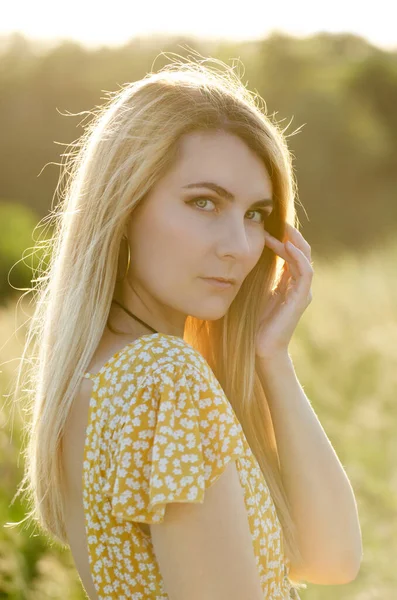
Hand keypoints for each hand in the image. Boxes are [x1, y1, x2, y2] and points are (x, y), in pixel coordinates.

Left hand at [255, 223, 313, 359]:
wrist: (260, 349)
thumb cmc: (253, 324)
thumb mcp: (250, 292)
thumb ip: (251, 276)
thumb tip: (235, 257)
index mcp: (287, 283)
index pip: (290, 254)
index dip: (281, 239)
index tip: (266, 227)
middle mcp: (297, 286)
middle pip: (300, 252)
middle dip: (291, 235)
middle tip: (278, 220)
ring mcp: (301, 292)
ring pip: (305, 258)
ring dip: (295, 242)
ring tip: (284, 228)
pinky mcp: (301, 299)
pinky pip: (305, 273)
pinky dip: (299, 258)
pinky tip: (288, 246)